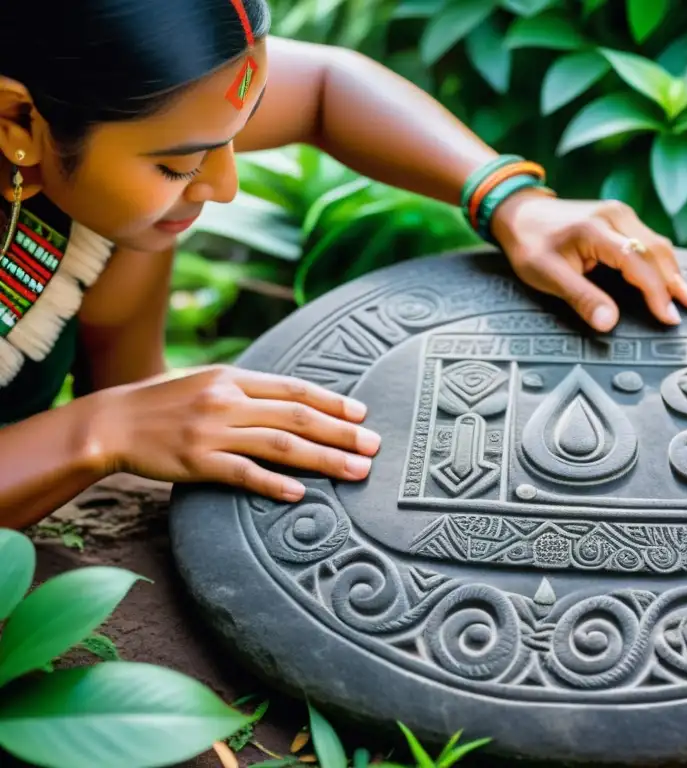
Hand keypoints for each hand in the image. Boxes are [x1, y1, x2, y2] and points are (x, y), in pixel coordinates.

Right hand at [93, 366, 379, 501]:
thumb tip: (298, 402)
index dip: (332, 402)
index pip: (295, 389)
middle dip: (342, 432)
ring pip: (281, 446)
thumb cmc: (169, 403)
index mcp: (234, 379)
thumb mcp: (210, 382)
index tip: (363, 414)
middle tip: (375, 446)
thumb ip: (251, 390)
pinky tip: (302, 494)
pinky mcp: (197, 462)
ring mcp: (212, 432)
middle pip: (297, 417)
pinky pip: (243, 474)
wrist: (115, 421)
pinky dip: (274, 484)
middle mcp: (228, 402)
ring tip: (357, 471)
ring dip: (324, 459)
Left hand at [489, 190, 686, 331]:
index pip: (638, 262)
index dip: (656, 292)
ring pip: (657, 244)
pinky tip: (672, 279)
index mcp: (596, 229)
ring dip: (674, 272)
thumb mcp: (546, 275)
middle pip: (656, 251)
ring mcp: (619, 214)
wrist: (518, 212)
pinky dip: (662, 262)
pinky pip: (649, 240)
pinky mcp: (620, 217)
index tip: (668, 317)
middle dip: (675, 283)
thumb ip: (581, 298)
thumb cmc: (529, 244)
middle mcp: (615, 216)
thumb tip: (609, 323)